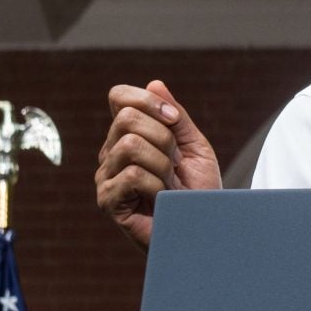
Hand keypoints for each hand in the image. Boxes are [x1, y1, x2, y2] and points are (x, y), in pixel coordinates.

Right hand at [95, 80, 221, 251]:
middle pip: (127, 118)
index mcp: (128, 135)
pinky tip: (161, 199)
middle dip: (163, 137)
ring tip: (169, 184)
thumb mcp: (194, 147)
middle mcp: (111, 153)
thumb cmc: (198, 192)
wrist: (204, 227)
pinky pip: (131, 174)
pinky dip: (156, 185)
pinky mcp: (108, 200)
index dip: (149, 101)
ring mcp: (106, 176)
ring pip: (130, 145)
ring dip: (162, 164)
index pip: (120, 97)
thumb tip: (155, 83)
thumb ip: (175, 117)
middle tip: (175, 163)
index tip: (174, 120)